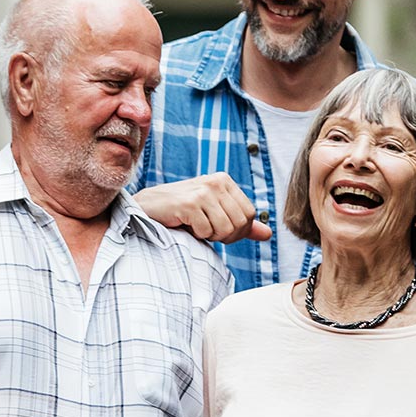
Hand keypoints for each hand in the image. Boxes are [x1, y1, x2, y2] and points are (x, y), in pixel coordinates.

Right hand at [134, 174, 272, 243]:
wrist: (148, 207)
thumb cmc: (182, 211)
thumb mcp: (214, 213)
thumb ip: (241, 223)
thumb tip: (268, 234)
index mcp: (224, 180)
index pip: (249, 214)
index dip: (238, 231)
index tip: (220, 231)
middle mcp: (216, 182)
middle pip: (240, 223)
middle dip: (225, 236)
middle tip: (207, 231)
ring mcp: (203, 191)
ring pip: (225, 229)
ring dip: (210, 236)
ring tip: (196, 227)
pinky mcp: (189, 204)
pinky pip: (206, 232)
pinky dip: (196, 235)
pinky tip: (185, 225)